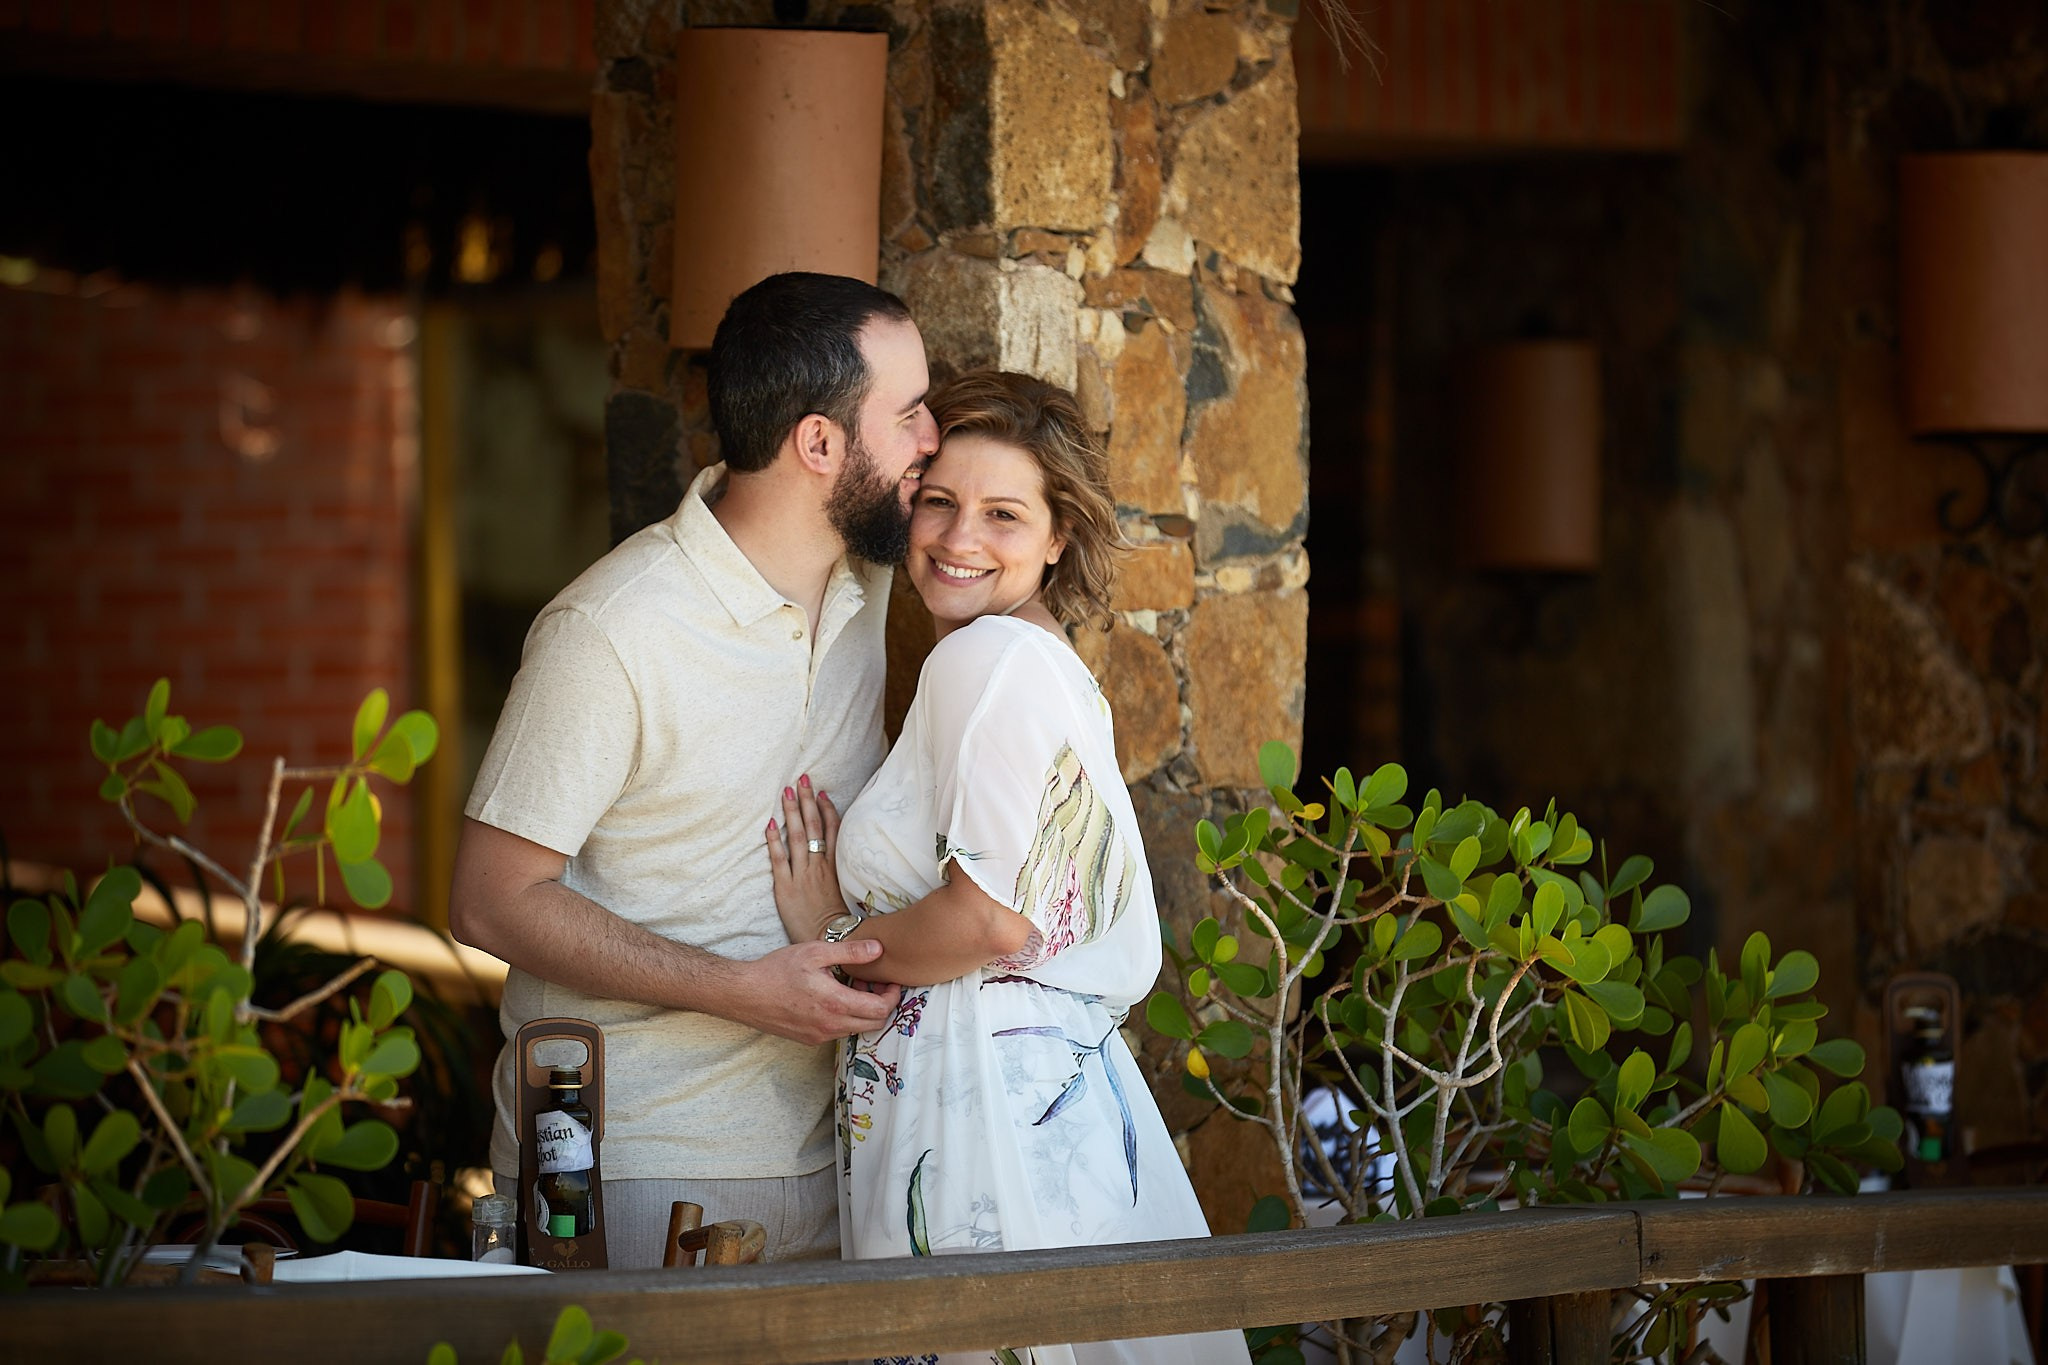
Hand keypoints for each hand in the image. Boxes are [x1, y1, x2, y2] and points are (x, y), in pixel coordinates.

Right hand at [733, 938, 901, 1044]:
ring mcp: (820, 1036)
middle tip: (875, 984)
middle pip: (875, 1024)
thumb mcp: (815, 952)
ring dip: (864, 1011)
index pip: (881, 1010)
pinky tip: (834, 998)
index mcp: (836, 1004)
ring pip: (857, 1029)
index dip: (892, 996)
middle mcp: (831, 1026)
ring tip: (853, 987)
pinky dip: (846, 1017)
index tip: (890, 981)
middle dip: (882, 1005)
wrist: (745, 994)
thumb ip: (850, 952)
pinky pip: (839, 1032)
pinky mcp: (810, 1040)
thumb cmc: (777, 970)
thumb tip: (878, 949)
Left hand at [764, 775, 847, 943]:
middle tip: (802, 778)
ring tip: (786, 792)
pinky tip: (769, 824)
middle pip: (814, 827)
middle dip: (807, 801)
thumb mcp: (848, 892)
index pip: (832, 830)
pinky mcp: (785, 888)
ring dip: (791, 812)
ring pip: (797, 837)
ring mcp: (802, 876)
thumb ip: (844, 872)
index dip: (826, 809)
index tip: (821, 792)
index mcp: (836, 866)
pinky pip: (779, 860)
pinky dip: (774, 841)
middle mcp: (819, 866)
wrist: (831, 941)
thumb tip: (842, 857)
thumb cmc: (841, 920)